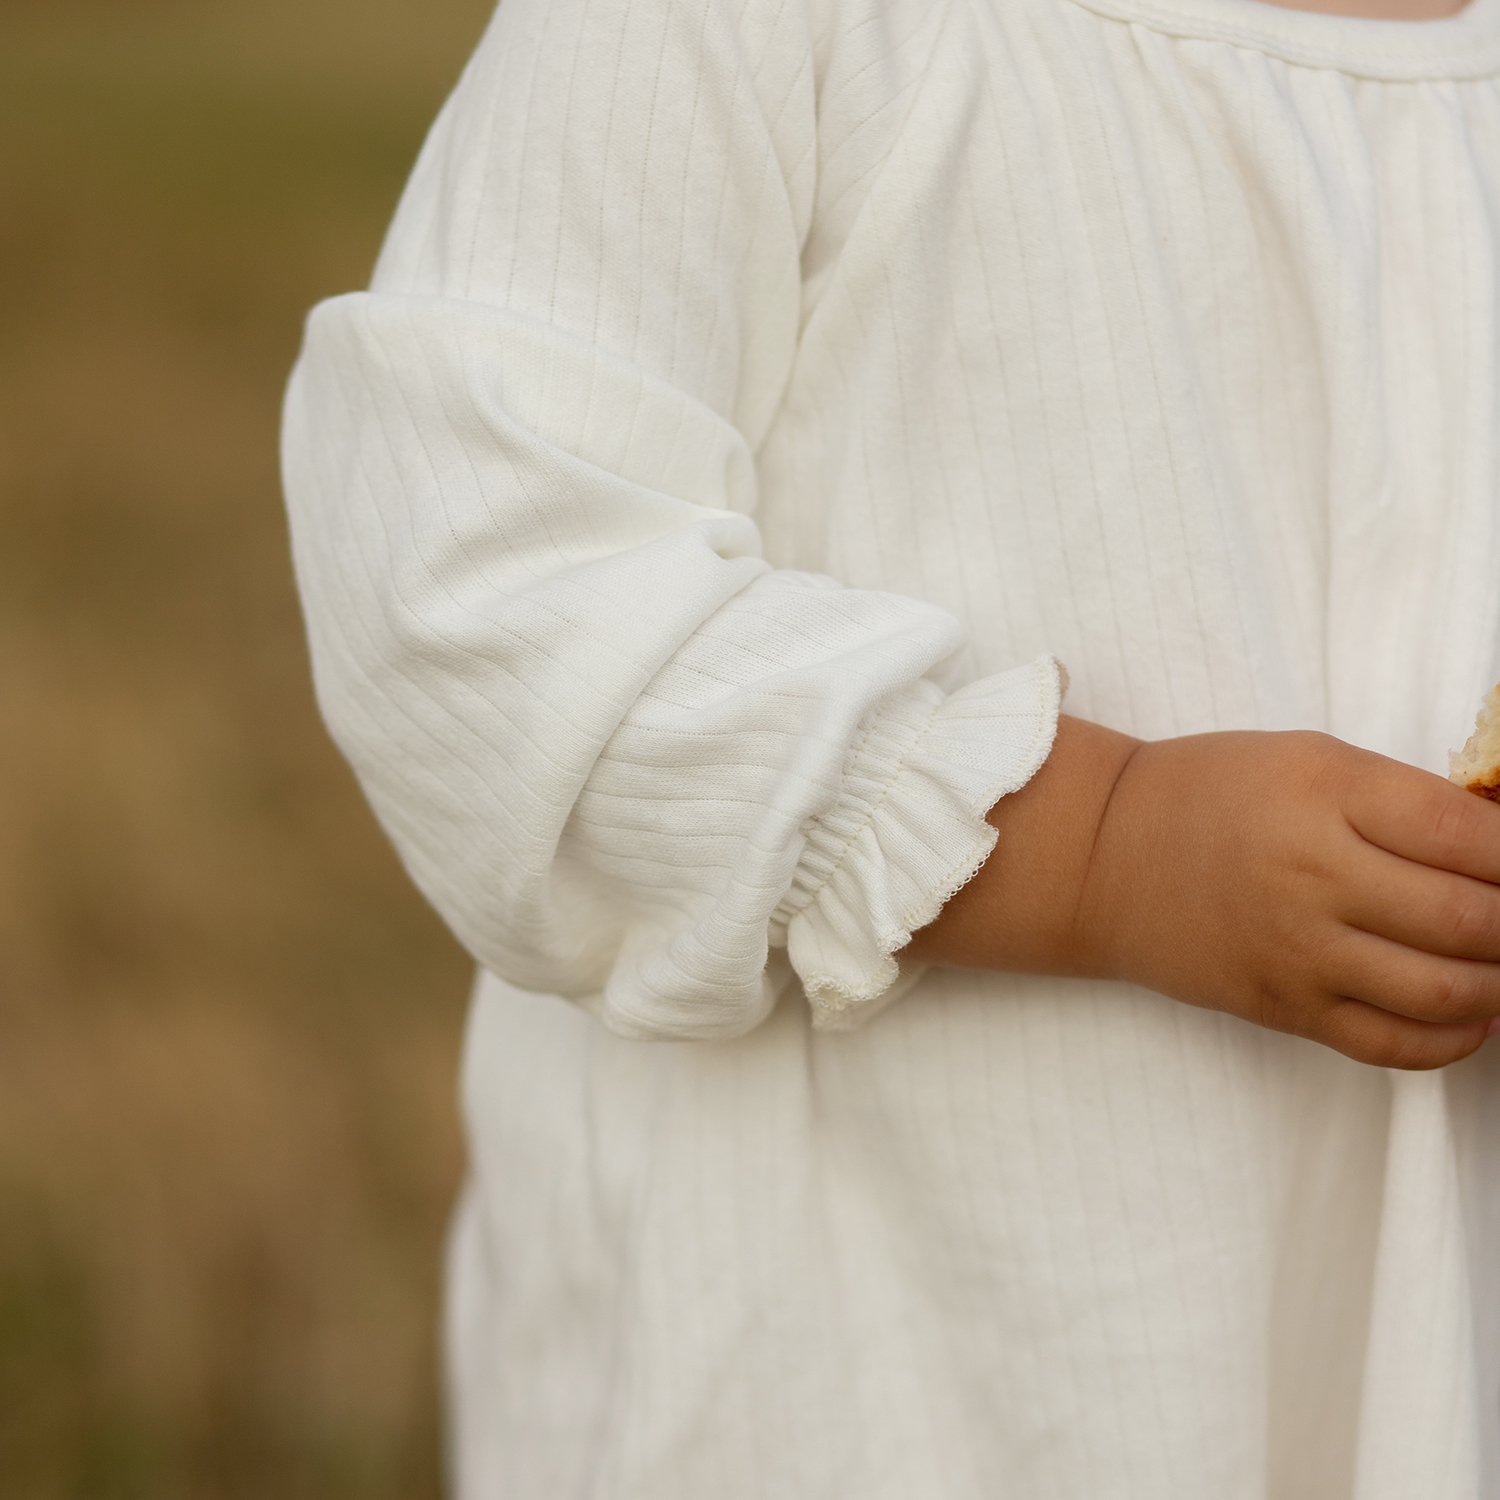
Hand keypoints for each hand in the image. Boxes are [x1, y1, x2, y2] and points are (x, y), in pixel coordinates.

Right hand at [906, 718, 1499, 1068]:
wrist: (1103, 856)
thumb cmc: (1207, 796)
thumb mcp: (1307, 759)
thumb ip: (1403, 798)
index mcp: (1325, 792)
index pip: (1472, 834)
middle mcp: (1314, 875)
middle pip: (1475, 919)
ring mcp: (1298, 951)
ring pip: (1447, 991)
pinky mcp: (1283, 1007)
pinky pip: (1393, 1045)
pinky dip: (1454, 1039)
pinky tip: (1472, 1014)